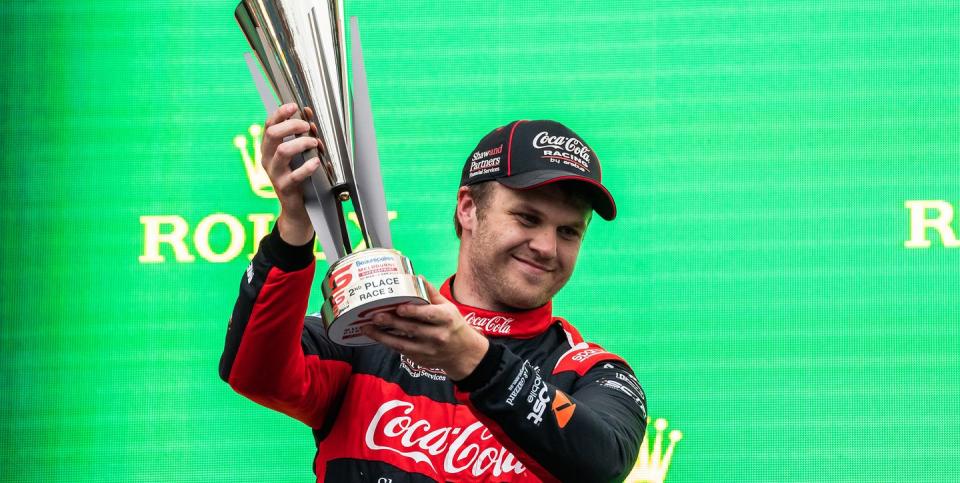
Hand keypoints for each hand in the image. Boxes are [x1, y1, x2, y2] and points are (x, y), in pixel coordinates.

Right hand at [261, 103, 323, 244]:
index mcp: (268, 149)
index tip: (294, 106)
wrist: (296, 207)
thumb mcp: (297, 154)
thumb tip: (308, 114)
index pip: (269, 125)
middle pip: (272, 134)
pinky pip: (295, 175)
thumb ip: (300, 135)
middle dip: (291, 125)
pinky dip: (308, 166)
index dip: (280, 113)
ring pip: (283, 151)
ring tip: (314, 143)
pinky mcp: (285, 187)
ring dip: (301, 143)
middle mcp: (267, 159)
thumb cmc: (298, 175)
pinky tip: (317, 162)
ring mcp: (274, 174)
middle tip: (307, 126)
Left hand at [361, 279, 489, 380]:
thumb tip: (417, 277)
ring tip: (367, 328)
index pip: (429, 315)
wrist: (463, 353)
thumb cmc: (453, 326)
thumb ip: (432, 294)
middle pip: (412, 329)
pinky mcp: (421, 360)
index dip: (413, 312)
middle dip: (392, 323)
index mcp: (446, 319)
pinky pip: (402, 351)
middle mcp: (438, 335)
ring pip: (402, 344)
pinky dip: (388, 344)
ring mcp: (429, 350)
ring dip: (382, 337)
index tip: (398, 308)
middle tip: (375, 316)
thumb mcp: (448, 308)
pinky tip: (376, 336)